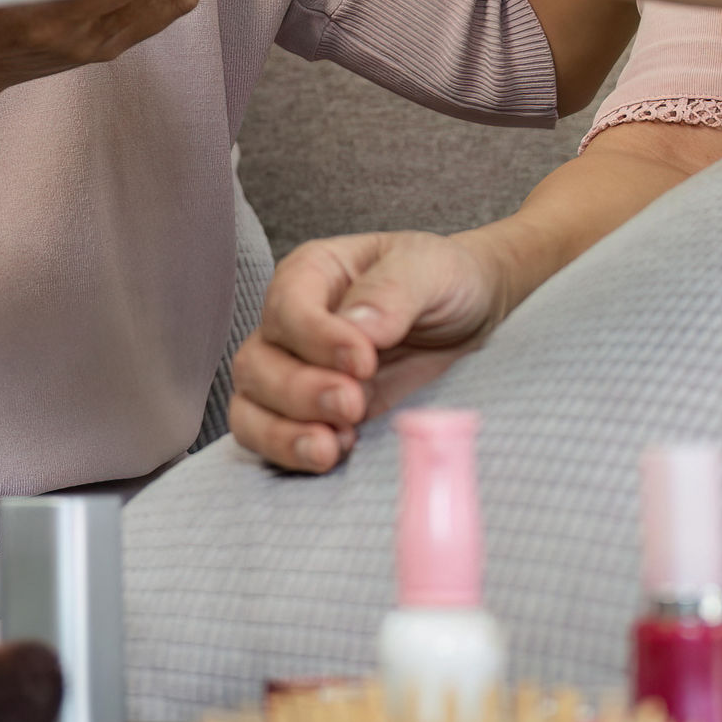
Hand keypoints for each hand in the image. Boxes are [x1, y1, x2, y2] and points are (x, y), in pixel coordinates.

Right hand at [228, 231, 507, 471]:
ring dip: (284, 433)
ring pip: (251, 408)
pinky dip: (291, 453)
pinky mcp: (309, 416)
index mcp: (312, 275)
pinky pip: (271, 440)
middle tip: (353, 405)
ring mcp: (294, 374)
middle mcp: (292, 326)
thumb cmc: (443, 281)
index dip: (316, 339)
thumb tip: (358, 327)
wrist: (471, 319)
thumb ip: (393, 291)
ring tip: (332, 446)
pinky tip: (334, 453)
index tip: (363, 361)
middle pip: (258, 364)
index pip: (287, 307)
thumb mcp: (430, 268)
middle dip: (300, 392)